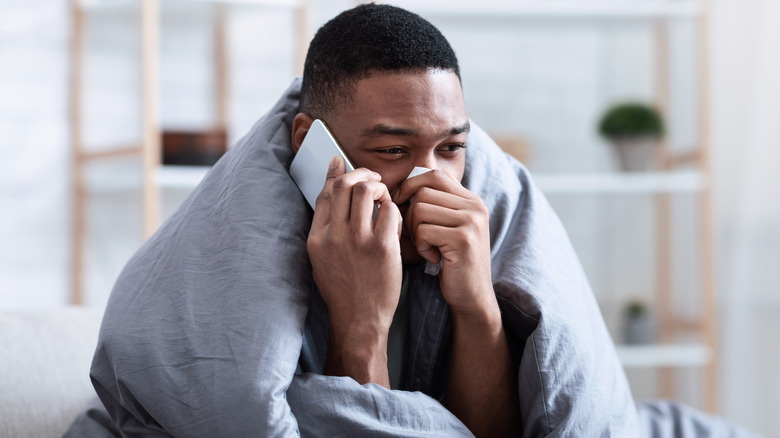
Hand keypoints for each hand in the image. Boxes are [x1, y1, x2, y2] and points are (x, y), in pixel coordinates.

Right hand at [307, 156, 402, 385]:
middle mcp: (334, 236)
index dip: (335, 173)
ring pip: (366, 190)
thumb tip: (331, 196)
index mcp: (317, 238)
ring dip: (379, 188)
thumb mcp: (322, 259)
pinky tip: (395, 219)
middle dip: (361, 174)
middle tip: (373, 180)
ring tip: (385, 198)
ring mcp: (357, 241)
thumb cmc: (344, 290)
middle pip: (344, 185)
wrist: (359, 321)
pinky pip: (390, 211)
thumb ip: (326, 228)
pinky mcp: (382, 248)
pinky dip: (394, 208)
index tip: (343, 163)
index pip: (324, 192)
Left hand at [393, 170, 494, 314]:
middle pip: (422, 193)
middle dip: (410, 215)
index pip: (434, 175)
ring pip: (420, 210)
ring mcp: (471, 222)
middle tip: (418, 236)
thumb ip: (436, 205)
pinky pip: (424, 231)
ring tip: (428, 248)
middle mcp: (475, 206)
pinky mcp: (463, 239)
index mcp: (471, 200)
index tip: (399, 201)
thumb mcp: (449, 227)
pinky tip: (433, 258)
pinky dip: (421, 247)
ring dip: (415, 232)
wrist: (473, 295)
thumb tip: (401, 187)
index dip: (411, 185)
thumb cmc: (453, 261)